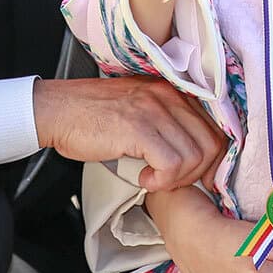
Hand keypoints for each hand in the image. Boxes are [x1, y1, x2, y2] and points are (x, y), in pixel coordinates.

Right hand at [32, 76, 225, 190]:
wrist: (57, 110)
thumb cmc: (94, 115)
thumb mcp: (140, 110)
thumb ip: (168, 123)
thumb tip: (194, 156)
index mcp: (172, 91)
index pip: (215, 128)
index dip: (212, 159)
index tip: (198, 177)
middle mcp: (168, 96)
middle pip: (211, 144)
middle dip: (197, 173)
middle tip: (172, 181)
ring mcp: (153, 110)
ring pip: (193, 157)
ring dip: (176, 179)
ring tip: (154, 179)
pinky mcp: (137, 128)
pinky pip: (170, 165)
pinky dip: (161, 181)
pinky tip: (143, 179)